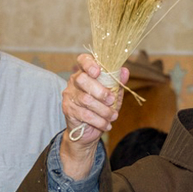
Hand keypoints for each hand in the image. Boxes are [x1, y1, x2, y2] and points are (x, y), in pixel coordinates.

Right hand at [60, 54, 127, 178]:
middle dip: (101, 91)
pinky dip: (99, 121)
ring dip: (103, 110)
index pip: (83, 60)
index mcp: (85, 72)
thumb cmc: (101, 109)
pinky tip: (106, 125)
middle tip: (112, 101)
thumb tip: (125, 71)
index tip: (98, 71)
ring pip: (86, 99)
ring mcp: (69, 95)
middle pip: (83, 79)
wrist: (87, 131)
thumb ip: (117, 83)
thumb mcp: (113, 96)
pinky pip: (85, 114)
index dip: (89, 63)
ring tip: (113, 116)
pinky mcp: (68, 109)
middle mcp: (74, 81)